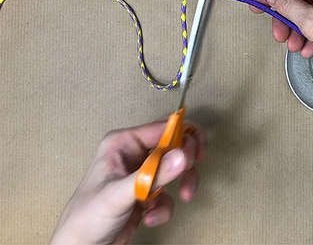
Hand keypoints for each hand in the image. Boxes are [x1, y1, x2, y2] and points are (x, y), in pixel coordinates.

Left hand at [50, 121, 204, 244]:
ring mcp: (141, 174)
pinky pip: (169, 193)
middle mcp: (134, 154)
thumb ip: (154, 174)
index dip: (184, 137)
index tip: (194, 155)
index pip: (163, 128)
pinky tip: (150, 218)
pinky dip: (166, 207)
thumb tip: (182, 155)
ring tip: (183, 196)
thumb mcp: (121, 193)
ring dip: (183, 183)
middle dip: (186, 162)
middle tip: (188, 175)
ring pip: (177, 169)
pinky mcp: (147, 193)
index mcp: (123, 143)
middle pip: (175, 146)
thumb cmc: (86, 218)